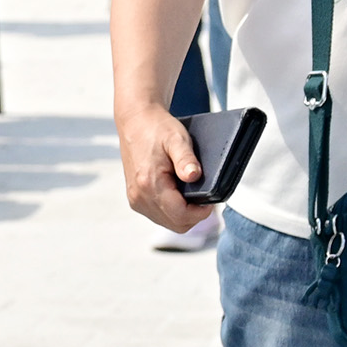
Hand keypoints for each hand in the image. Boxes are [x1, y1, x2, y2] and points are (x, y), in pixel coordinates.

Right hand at [119, 101, 215, 234]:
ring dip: (184, 214)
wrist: (135, 122)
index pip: (180, 215)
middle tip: (205, 199)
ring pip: (169, 223)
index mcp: (149, 183)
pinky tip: (179, 195)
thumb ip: (186, 159)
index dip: (201, 212)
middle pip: (176, 224)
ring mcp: (135, 198)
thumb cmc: (157, 128)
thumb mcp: (177, 139)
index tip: (211, 201)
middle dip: (195, 216)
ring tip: (192, 195)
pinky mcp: (135, 198)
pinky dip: (173, 211)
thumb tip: (194, 176)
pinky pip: (159, 216)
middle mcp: (139, 195)